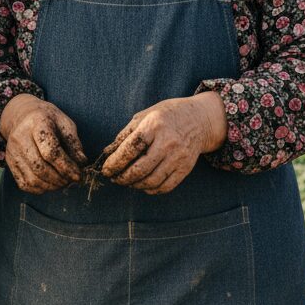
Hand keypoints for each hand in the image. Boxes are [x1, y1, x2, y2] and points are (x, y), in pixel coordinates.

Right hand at [0, 94, 86, 194]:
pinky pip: (25, 184)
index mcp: (37, 123)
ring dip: (51, 186)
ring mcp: (12, 151)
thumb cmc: (49, 120)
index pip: (50, 151)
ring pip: (32, 179)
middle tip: (71, 180)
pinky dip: (40, 189)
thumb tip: (81, 163)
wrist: (23, 116)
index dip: (66, 167)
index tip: (78, 175)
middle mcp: (20, 137)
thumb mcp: (65, 124)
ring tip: (63, 182)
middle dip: (60, 179)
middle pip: (40, 167)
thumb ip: (74, 143)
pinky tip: (50, 183)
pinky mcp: (9, 162)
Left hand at [100, 92, 225, 194]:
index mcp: (154, 125)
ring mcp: (178, 157)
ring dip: (134, 185)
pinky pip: (165, 187)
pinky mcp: (185, 169)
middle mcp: (167, 143)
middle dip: (122, 177)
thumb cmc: (167, 115)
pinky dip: (150, 190)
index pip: (130, 149)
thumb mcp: (145, 115)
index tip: (106, 169)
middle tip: (113, 178)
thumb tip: (108, 152)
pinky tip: (142, 185)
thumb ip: (126, 133)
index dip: (115, 162)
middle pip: (140, 169)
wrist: (199, 119)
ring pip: (151, 181)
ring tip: (125, 181)